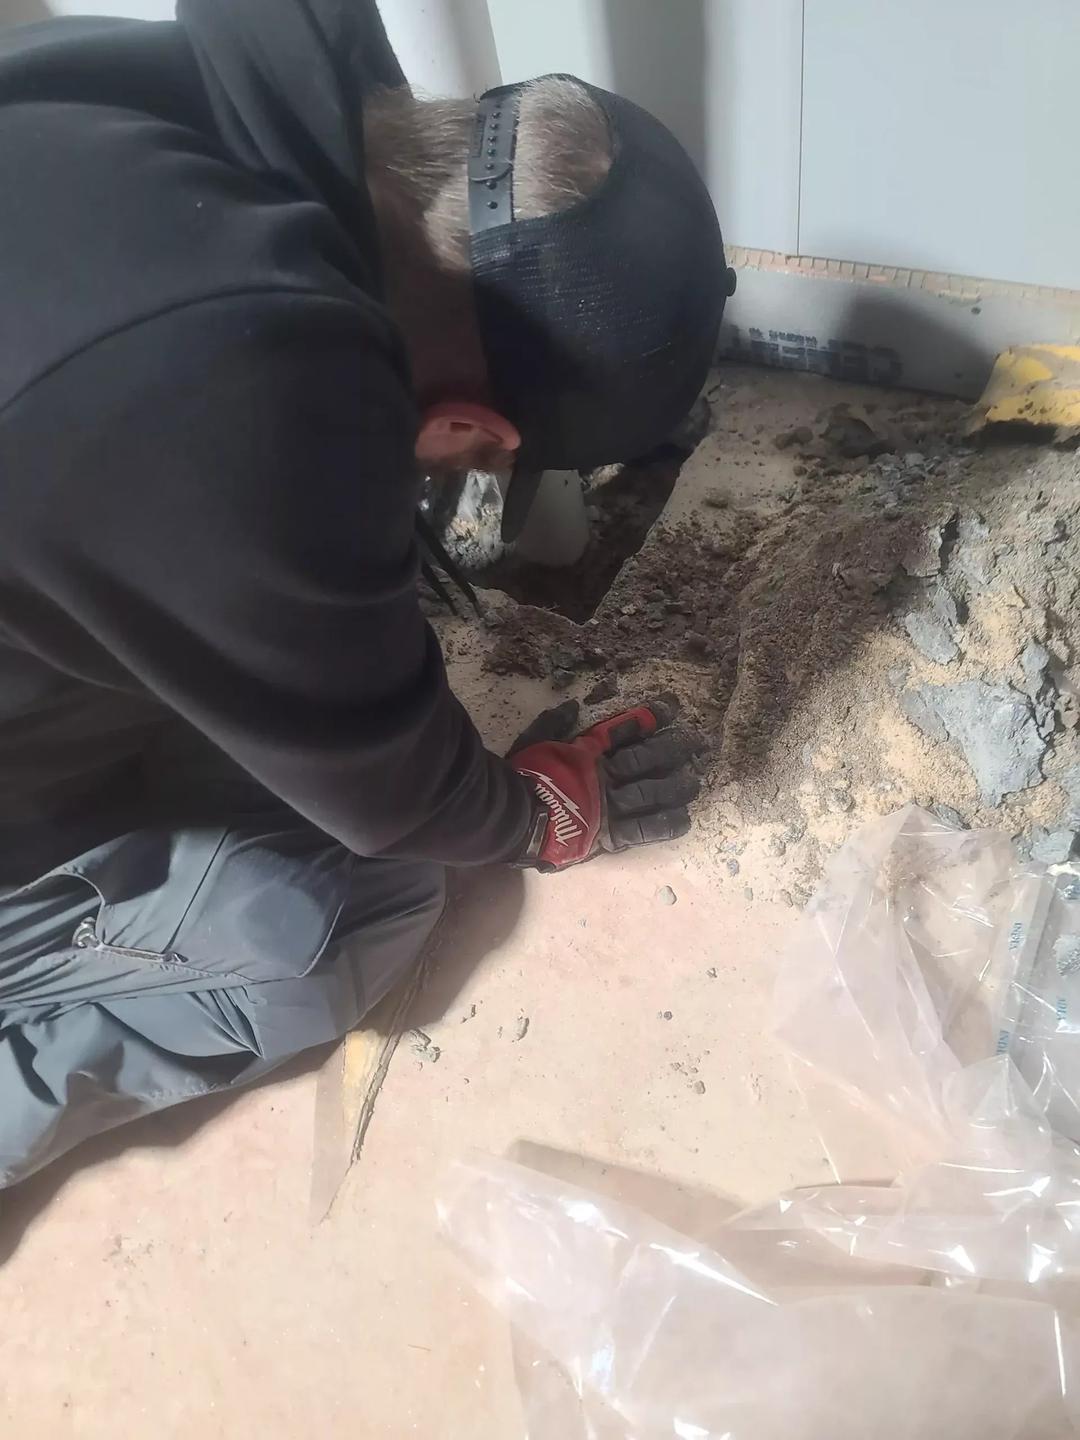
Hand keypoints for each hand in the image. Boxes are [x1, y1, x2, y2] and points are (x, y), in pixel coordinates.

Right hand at [509, 698, 699, 870]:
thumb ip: (552, 725)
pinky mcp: (610, 834)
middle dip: (672, 749)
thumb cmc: (520, 779)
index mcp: (585, 753)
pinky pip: (644, 830)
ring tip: (696, 781)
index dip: (645, 719)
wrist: (514, 818)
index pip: (620, 731)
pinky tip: (684, 819)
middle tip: (697, 742)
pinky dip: (664, 825)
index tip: (669, 709)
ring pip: (651, 793)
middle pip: (644, 759)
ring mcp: (610, 805)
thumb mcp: (532, 743)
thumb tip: (571, 705)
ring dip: (675, 786)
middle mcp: (603, 777)